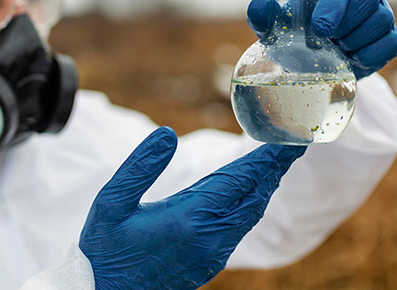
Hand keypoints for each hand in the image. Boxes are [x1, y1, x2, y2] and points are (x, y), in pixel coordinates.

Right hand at [79, 127, 305, 289]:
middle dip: (273, 169)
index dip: (264, 159)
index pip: (238, 180)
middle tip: (292, 146)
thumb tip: (168, 134)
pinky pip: (239, 229)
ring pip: (249, 215)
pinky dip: (250, 206)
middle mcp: (209, 237)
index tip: (287, 140)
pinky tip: (249, 196)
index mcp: (189, 218)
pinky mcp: (208, 263)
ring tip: (275, 165)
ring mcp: (212, 254)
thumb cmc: (104, 248)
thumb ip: (140, 166)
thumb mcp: (111, 203)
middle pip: (253, 196)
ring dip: (263, 188)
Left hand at [247, 0, 396, 78]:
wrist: (315, 58)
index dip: (332, 5)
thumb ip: (265, 17)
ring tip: (337, 50)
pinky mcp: (390, 32)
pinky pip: (391, 43)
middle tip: (327, 41)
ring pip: (381, 19)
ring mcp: (379, 7)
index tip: (319, 29)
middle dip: (345, 25)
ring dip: (356, 41)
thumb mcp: (276, 26)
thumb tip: (258, 7)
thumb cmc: (295, 32)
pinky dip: (371, 55)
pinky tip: (353, 59)